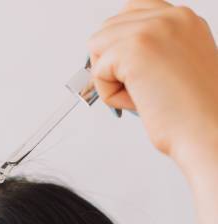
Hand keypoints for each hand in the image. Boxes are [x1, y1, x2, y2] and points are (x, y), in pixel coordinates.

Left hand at [88, 0, 217, 169]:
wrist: (207, 131)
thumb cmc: (192, 111)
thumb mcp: (175, 65)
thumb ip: (151, 49)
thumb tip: (112, 54)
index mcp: (183, 20)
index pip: (131, 11)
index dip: (120, 43)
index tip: (129, 68)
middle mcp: (171, 18)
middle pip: (107, 29)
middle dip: (112, 63)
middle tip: (141, 88)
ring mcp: (152, 29)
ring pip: (97, 47)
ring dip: (110, 78)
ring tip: (142, 94)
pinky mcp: (134, 49)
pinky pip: (97, 71)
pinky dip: (110, 94)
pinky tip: (140, 101)